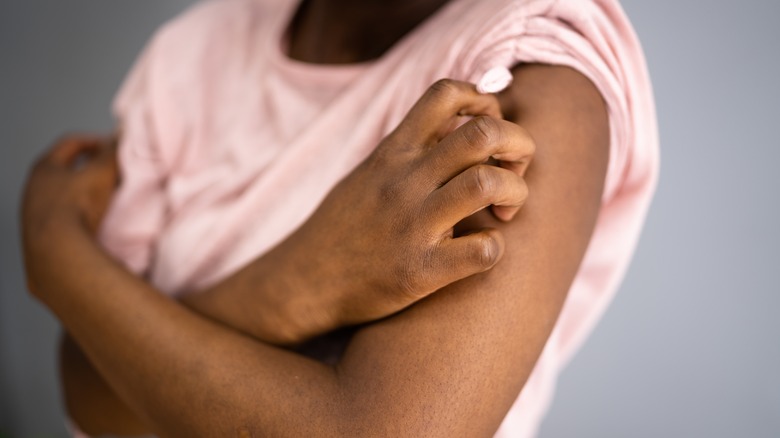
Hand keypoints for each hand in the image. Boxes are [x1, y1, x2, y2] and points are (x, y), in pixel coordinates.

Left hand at [21, 134, 118, 296]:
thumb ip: (111, 153)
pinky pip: (61, 218)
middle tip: (110, 173)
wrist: (58, 253)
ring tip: (104, 201)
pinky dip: (77, 216)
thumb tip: (120, 137)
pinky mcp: (38, 237)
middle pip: (63, 170)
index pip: (70, 144)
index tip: (111, 147)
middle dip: (88, 169)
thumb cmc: (77, 207)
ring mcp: (32, 214)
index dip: (94, 142)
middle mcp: (32, 188)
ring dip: (82, 195)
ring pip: (61, 196)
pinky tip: (92, 224)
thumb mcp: (101, 174)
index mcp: (44, 167)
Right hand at [270, 79, 535, 335]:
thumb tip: (455, 126)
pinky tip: (482, 251)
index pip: (445, 93)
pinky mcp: (419, 271)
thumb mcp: (368, 174)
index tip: (489, 129)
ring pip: (488, 182)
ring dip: (515, 191)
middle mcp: (403, 181)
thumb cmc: (344, 228)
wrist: (304, 283)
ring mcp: (411, 225)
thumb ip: (409, 149)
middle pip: (483, 132)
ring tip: (505, 209)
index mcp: (392, 153)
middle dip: (519, 143)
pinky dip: (496, 248)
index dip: (483, 102)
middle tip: (514, 169)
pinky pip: (483, 250)